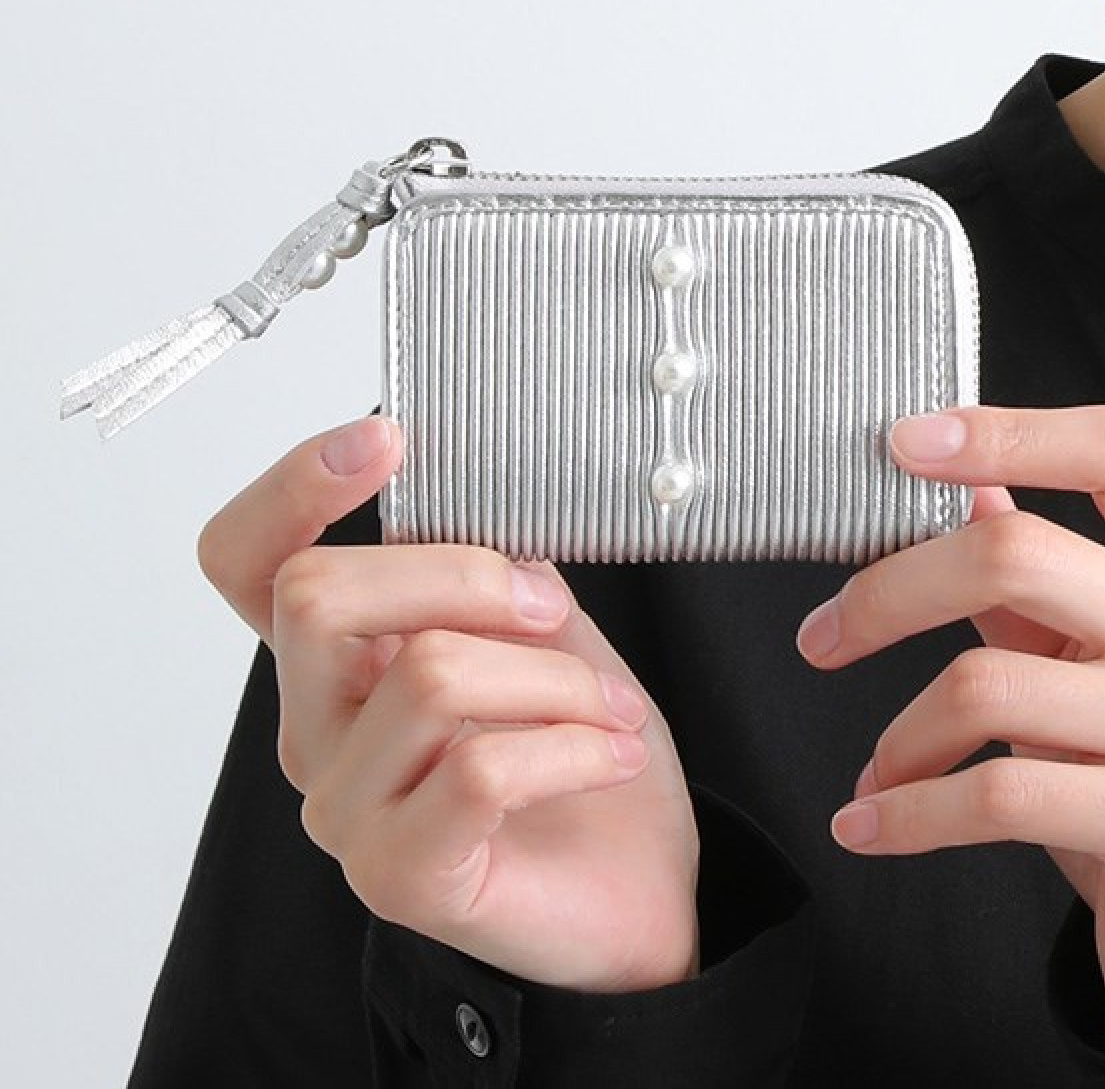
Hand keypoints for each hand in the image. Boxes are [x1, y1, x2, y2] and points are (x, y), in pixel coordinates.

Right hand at [197, 416, 699, 993]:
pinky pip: (480, 769)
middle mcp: (313, 729)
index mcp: (337, 658)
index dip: (290, 488)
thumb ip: (495, 580)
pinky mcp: (398, 876)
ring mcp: (345, 808)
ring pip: (428, 674)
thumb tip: (494, 540)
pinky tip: (613, 754)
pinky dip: (572, 744)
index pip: (247, 562)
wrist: (632, 890)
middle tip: (552, 607)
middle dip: (462, 574)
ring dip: (553, 676)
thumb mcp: (544, 635)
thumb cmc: (578, 754)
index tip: (385, 439)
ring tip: (612, 708)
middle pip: (318, 594)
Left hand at [796, 405, 1104, 1052]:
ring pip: (984, 686)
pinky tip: (867, 821)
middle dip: (888, 593)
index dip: (1010, 431)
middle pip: (1013, 554)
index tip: (903, 440)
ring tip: (877, 769)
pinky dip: (905, 814)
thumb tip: (966, 480)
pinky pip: (993, 798)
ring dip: (899, 736)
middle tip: (823, 636)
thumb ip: (1042, 571)